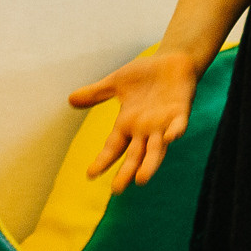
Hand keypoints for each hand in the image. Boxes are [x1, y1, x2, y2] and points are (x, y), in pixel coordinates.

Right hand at [68, 50, 201, 191]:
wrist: (172, 60)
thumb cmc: (145, 74)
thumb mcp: (116, 82)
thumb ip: (96, 93)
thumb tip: (70, 99)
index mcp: (128, 124)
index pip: (113, 147)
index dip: (103, 160)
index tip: (90, 174)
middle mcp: (144, 129)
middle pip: (134, 156)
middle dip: (126, 172)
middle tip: (117, 190)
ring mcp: (163, 123)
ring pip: (156, 149)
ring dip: (150, 163)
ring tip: (141, 179)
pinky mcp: (180, 112)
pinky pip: (178, 125)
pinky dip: (175, 131)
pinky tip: (169, 138)